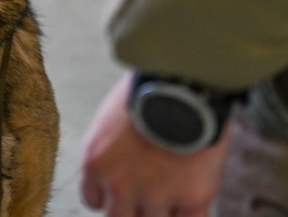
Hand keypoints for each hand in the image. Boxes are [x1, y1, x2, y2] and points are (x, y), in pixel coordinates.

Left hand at [79, 73, 232, 216]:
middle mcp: (120, 186)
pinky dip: (191, 215)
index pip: (94, 200)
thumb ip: (113, 144)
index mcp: (96, 163)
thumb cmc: (149, 86)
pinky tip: (193, 201)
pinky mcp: (192, 198)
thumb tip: (122, 150)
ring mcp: (156, 196)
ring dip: (163, 210)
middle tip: (146, 192)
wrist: (183, 83)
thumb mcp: (113, 114)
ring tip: (175, 189)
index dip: (110, 195)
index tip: (121, 188)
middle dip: (132, 209)